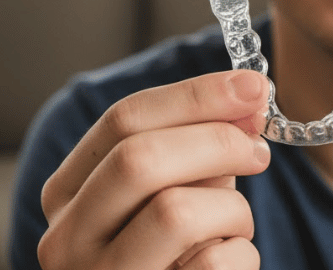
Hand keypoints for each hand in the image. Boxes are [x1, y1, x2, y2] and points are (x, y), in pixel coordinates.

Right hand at [38, 70, 270, 269]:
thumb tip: (247, 94)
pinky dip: (242, 255)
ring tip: (236, 225)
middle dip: (216, 141)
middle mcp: (67, 237)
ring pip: (174, 212)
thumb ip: (202, 142)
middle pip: (139, 158)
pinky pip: (212, 264)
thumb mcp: (179, 185)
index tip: (254, 86)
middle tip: (259, 150)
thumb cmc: (176, 247)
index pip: (124, 119)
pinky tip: (230, 260)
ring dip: (231, 209)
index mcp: (69, 191)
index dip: (197, 95)